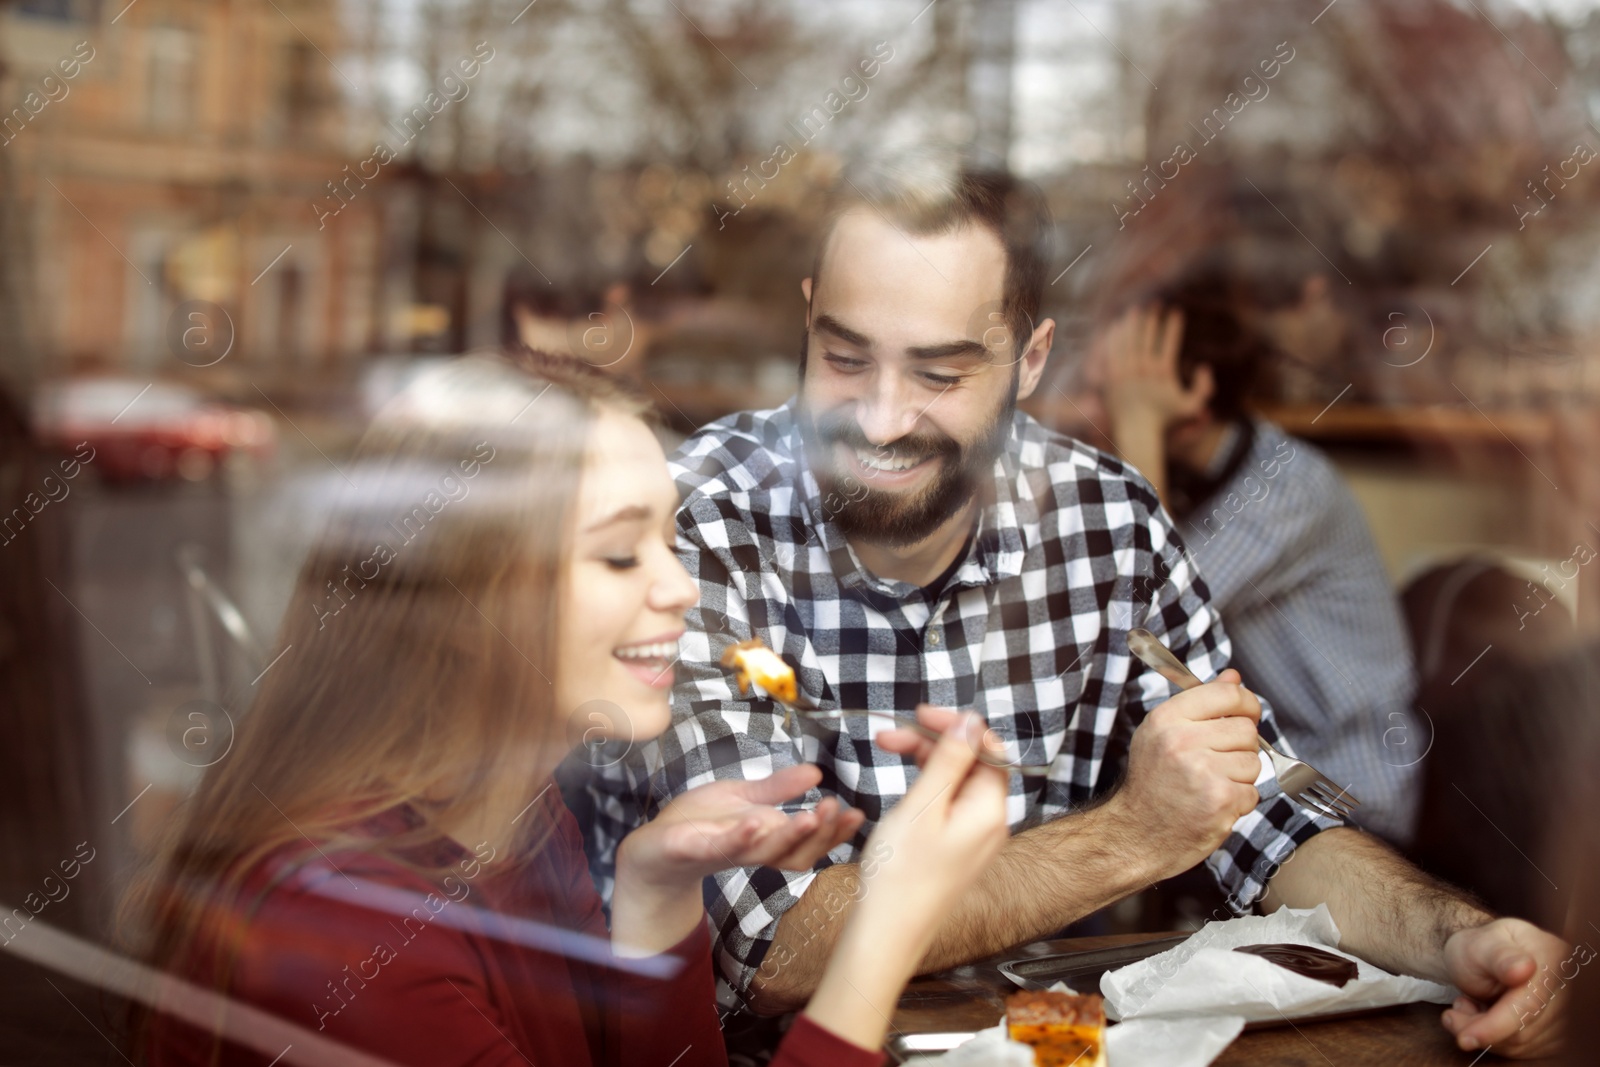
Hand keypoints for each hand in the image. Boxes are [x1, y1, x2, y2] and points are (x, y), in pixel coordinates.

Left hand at [617, 764, 863, 890]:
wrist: (654, 847)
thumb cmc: (700, 823)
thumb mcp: (744, 798)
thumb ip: (778, 788)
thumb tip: (816, 772)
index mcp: (768, 839)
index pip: (810, 841)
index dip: (835, 832)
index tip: (858, 814)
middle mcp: (753, 852)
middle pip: (796, 852)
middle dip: (821, 835)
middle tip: (839, 812)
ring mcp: (725, 852)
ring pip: (765, 853)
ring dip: (788, 837)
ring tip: (810, 817)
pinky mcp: (695, 849)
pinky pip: (721, 847)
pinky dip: (739, 838)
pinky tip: (754, 823)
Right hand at [862, 706, 1009, 950]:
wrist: (888, 934)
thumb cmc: (901, 875)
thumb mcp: (923, 806)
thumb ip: (949, 760)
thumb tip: (971, 722)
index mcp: (990, 810)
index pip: (987, 747)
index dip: (956, 725)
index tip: (920, 714)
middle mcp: (990, 823)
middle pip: (971, 763)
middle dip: (933, 741)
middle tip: (890, 736)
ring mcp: (974, 838)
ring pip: (956, 782)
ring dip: (926, 761)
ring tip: (887, 752)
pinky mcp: (956, 850)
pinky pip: (948, 805)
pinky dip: (926, 787)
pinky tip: (902, 787)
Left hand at [1095, 304, 1207, 431]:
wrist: (1136, 431)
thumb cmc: (1164, 419)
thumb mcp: (1191, 407)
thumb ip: (1204, 388)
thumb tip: (1204, 366)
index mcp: (1163, 372)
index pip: (1170, 341)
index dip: (1173, 324)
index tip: (1176, 312)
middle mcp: (1143, 368)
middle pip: (1147, 335)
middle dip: (1153, 317)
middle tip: (1155, 305)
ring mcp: (1126, 371)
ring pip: (1128, 339)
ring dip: (1132, 322)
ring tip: (1136, 310)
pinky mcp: (1111, 376)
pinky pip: (1112, 351)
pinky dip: (1115, 337)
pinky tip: (1117, 327)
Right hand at [1109, 668, 1261, 876]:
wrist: (1136, 834)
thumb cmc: (1151, 783)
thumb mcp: (1163, 733)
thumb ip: (1200, 703)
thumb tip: (1234, 677)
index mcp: (1167, 719)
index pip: (1227, 693)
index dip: (1246, 703)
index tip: (1245, 714)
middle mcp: (1182, 741)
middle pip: (1246, 730)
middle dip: (1240, 747)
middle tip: (1217, 761)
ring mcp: (1203, 772)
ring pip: (1253, 762)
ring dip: (1240, 777)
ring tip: (1211, 784)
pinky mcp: (1220, 800)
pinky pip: (1253, 792)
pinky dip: (1239, 802)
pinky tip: (1214, 804)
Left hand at [1440, 918, 1573, 1057]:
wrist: (1486, 958)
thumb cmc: (1481, 948)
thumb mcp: (1481, 944)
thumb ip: (1500, 956)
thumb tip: (1524, 969)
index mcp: (1554, 958)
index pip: (1529, 1005)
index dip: (1496, 1025)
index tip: (1465, 1038)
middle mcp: (1568, 990)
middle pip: (1523, 1031)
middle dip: (1478, 1027)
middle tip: (1453, 1013)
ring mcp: (1565, 1015)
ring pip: (1520, 1046)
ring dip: (1483, 1033)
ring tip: (1466, 1007)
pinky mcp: (1555, 1035)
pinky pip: (1522, 1051)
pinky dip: (1495, 1040)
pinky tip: (1482, 1018)